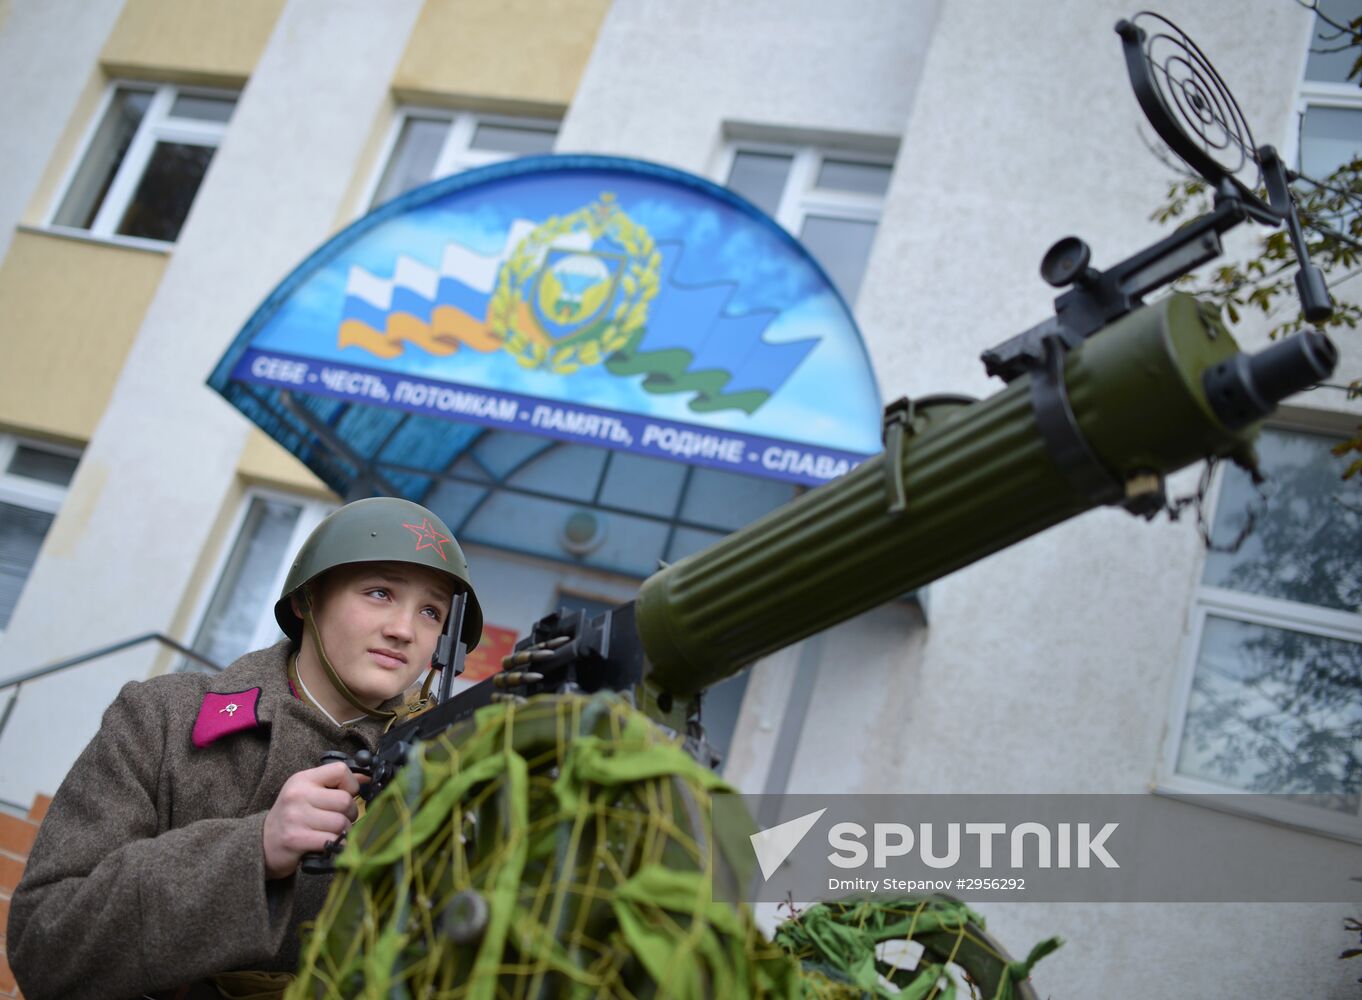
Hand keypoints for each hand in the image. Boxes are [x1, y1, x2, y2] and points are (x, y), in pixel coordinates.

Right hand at [262, 762, 361, 878]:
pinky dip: (336, 846)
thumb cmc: (291, 817)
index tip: (347, 795)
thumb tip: (367, 779)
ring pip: (341, 823)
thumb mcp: (308, 793)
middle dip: (350, 814)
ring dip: (344, 832)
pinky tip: (328, 845)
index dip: (351, 784)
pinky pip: (331, 841)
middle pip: (345, 800)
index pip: (340, 770)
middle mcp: (298, 795)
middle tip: (341, 820)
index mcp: (302, 779)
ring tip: (333, 834)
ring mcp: (296, 817)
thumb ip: (334, 784)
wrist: (261, 844)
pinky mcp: (296, 839)